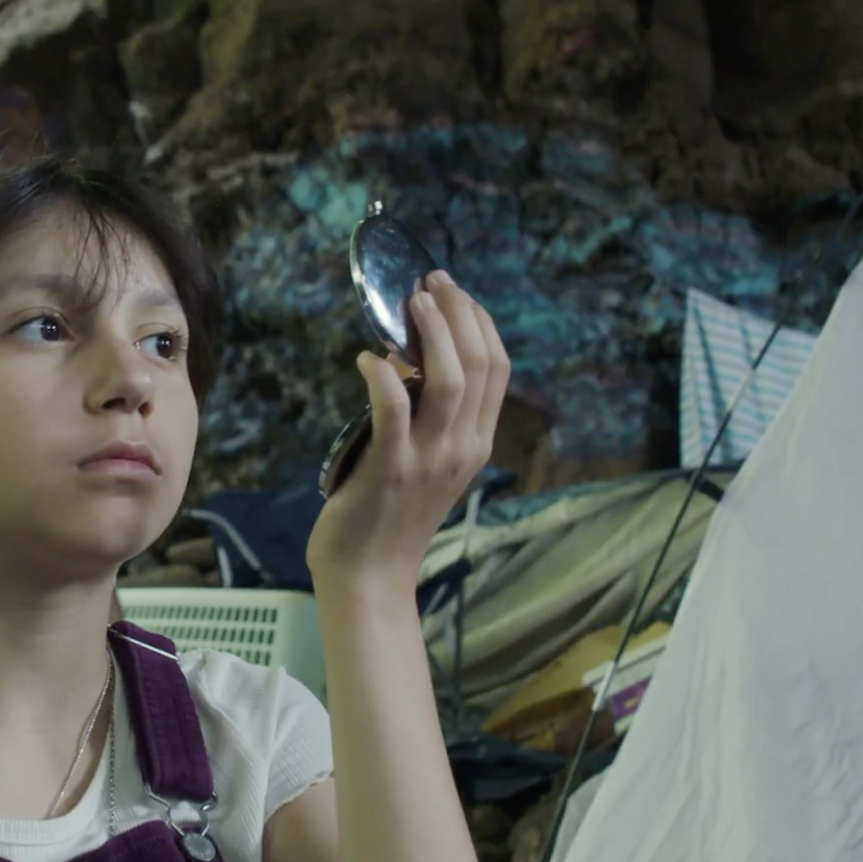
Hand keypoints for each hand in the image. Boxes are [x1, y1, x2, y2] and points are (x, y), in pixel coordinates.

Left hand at [305, 270, 509, 591]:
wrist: (370, 579)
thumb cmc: (387, 519)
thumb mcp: (422, 462)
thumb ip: (422, 415)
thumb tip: (400, 359)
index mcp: (476, 444)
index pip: (496, 369)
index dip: (479, 322)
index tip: (454, 292)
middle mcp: (462, 448)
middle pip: (478, 364)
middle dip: (458, 312)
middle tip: (431, 282)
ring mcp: (428, 459)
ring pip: (446, 379)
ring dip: (430, 332)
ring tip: (410, 303)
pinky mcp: (388, 467)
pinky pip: (392, 407)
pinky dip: (380, 375)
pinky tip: (366, 360)